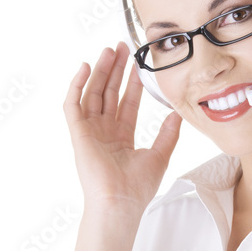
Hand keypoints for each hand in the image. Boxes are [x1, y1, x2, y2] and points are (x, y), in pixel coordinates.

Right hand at [63, 42, 182, 209]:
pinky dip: (77, 85)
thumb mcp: (160, 155)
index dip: (132, 82)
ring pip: (92, 93)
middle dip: (116, 70)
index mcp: (121, 138)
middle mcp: (104, 132)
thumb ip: (168, 133)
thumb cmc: (138, 188)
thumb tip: (178, 113)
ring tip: (109, 51)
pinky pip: (73, 104)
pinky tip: (86, 67)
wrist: (121, 203)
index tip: (138, 63)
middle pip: (108, 93)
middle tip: (122, 47)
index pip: (126, 102)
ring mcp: (90, 132)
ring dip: (100, 71)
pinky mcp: (78, 133)